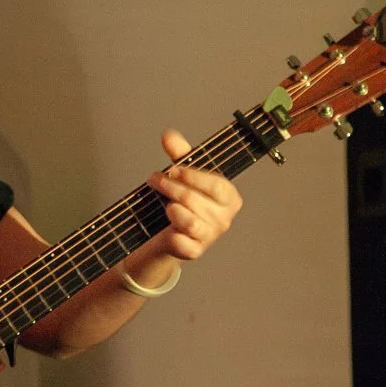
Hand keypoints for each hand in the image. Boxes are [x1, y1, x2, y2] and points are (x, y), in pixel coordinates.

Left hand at [142, 128, 242, 265]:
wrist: (169, 232)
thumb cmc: (183, 200)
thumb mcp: (183, 174)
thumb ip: (179, 154)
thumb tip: (168, 135)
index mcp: (230, 198)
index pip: (217, 185)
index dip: (193, 176)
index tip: (173, 169)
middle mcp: (225, 219)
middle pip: (195, 200)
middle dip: (171, 187)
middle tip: (155, 180)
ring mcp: (211, 237)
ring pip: (188, 220)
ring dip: (170, 208)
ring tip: (164, 204)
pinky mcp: (195, 251)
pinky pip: (180, 240)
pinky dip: (170, 232)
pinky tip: (167, 227)